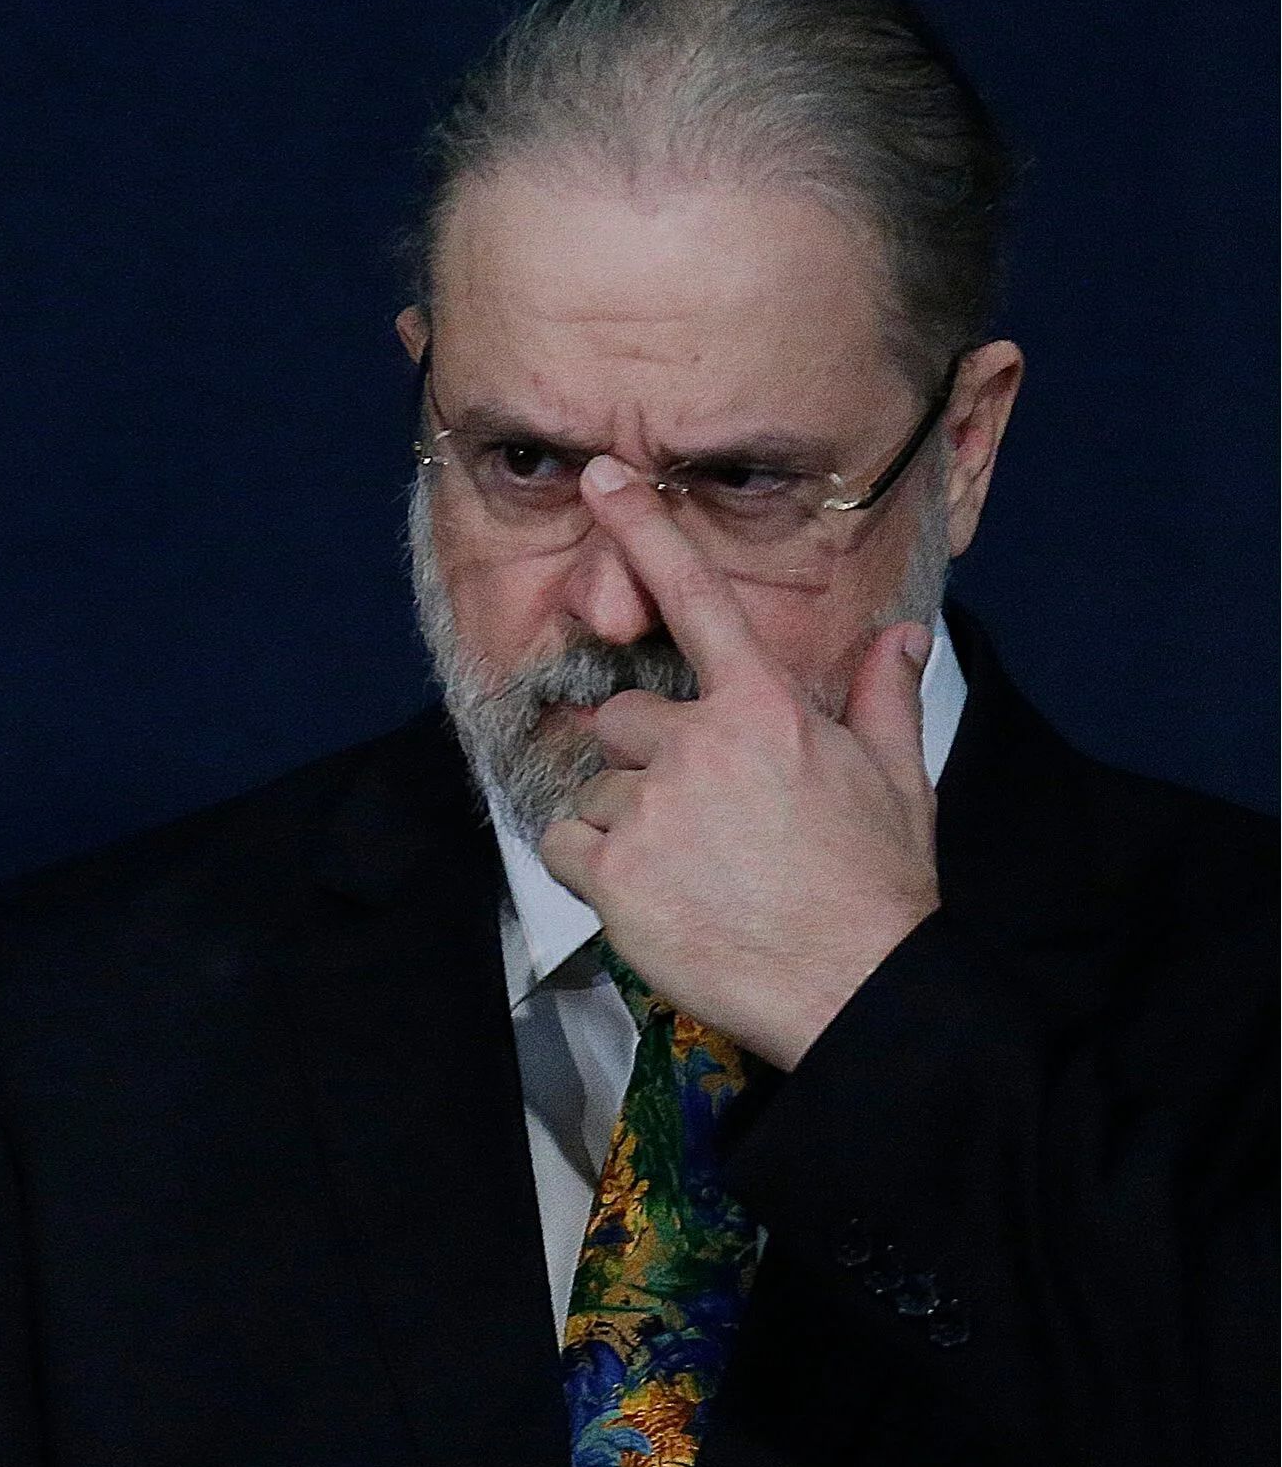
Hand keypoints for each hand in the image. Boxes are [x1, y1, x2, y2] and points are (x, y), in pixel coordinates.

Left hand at [537, 455, 941, 1070]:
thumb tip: (899, 638)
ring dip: (629, 821)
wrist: (854, 987)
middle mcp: (697, 746)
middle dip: (651, 758)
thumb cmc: (877, 886)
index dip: (646, 532)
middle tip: (705, 819)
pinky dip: (594, 866)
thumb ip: (882, 698)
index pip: (697, 599)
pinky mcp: (613, 873)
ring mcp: (649, 808)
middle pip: (627, 717)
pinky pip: (568, 843)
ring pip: (599, 787)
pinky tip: (650, 893)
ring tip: (693, 870)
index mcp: (765, 711)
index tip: (605, 480)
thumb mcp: (898, 779)